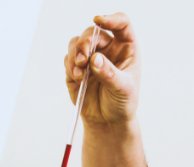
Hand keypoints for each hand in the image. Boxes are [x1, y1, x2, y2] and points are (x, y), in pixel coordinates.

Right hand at [64, 13, 140, 131]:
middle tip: (83, 60)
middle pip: (93, 32)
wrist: (107, 121)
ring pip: (77, 42)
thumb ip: (109, 73)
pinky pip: (68, 58)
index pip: (120, 24)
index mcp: (125, 48)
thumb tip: (95, 59)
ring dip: (75, 54)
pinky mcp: (76, 68)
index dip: (111, 19)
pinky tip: (77, 79)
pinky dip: (69, 66)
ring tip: (79, 73)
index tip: (99, 21)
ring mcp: (90, 57)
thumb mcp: (122, 89)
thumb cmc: (122, 103)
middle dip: (85, 43)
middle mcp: (108, 49)